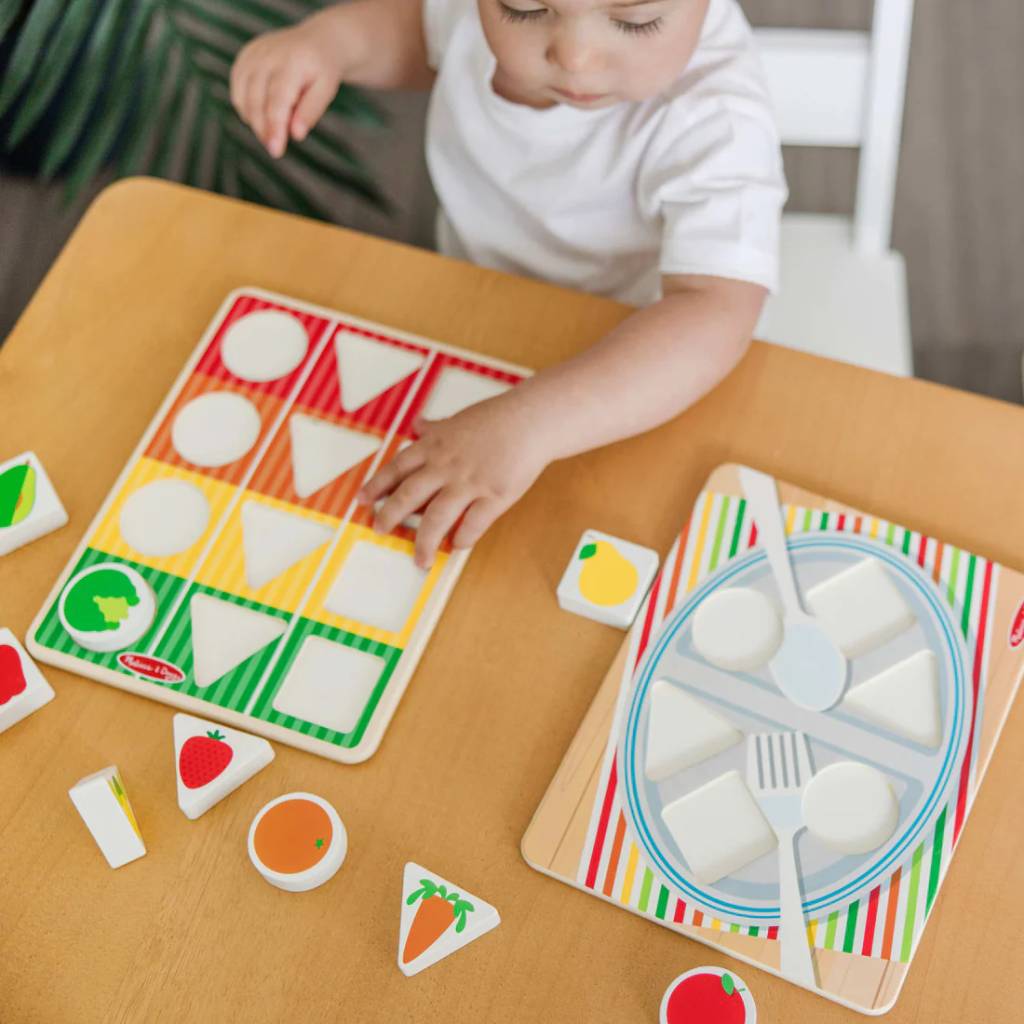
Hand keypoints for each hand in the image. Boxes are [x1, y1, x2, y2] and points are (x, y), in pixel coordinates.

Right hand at [230, 16, 344, 157]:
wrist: (316, 41)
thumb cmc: (322, 71)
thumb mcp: (326, 90)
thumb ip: (310, 111)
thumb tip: (295, 135)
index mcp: (292, 62)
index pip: (278, 100)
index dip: (275, 127)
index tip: (275, 151)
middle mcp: (268, 55)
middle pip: (257, 101)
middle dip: (263, 129)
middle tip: (275, 149)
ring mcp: (253, 54)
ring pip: (243, 97)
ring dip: (254, 121)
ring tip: (272, 132)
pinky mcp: (244, 57)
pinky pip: (237, 90)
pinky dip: (246, 108)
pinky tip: (261, 116)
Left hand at [358, 394, 550, 568]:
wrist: (532, 420)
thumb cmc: (497, 418)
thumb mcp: (458, 420)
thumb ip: (436, 428)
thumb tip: (418, 426)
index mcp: (435, 447)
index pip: (397, 468)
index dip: (377, 485)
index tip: (363, 500)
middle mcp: (446, 466)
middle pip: (409, 496)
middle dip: (390, 516)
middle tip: (380, 530)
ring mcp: (470, 482)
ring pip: (437, 517)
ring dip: (424, 541)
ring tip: (419, 559)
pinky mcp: (495, 495)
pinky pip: (473, 523)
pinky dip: (463, 538)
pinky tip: (456, 546)